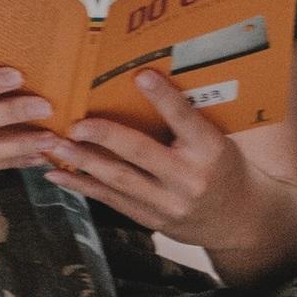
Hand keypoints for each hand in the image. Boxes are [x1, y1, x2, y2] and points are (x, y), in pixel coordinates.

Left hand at [37, 71, 252, 246]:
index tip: (141, 76)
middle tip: (75, 124)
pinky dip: (83, 187)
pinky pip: (112, 201)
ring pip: (120, 180)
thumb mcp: (218, 140)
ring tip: (56, 146)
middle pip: (141, 153)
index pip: (185, 119)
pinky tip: (58, 175)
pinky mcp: (152, 220)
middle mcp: (189, 178)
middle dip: (105, 137)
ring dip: (84, 162)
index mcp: (210, 150)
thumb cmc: (224, 168)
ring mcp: (168, 203)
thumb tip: (148, 82)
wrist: (240, 220)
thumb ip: (190, 119)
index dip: (163, 98)